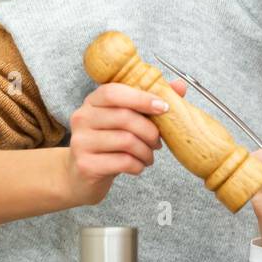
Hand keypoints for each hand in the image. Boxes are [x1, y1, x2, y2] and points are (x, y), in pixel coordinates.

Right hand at [60, 77, 188, 205]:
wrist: (81, 176)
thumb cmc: (109, 144)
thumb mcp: (125, 121)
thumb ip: (150, 102)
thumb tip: (179, 86)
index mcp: (92, 101)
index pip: (114, 92)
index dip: (141, 98)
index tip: (164, 108)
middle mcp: (82, 118)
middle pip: (124, 117)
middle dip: (150, 131)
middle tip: (158, 142)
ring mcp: (81, 142)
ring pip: (126, 141)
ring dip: (146, 151)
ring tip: (149, 156)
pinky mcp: (86, 164)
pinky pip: (123, 162)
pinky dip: (138, 165)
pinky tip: (138, 166)